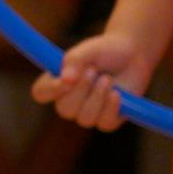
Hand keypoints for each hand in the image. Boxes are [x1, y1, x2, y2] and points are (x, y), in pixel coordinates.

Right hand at [33, 25, 161, 130]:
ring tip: (108, 79)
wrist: (132, 56)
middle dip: (81, 91)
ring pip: (85, 118)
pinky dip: (111, 107)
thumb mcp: (88, 50)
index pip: (41, 93)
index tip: (65, 80)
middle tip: (92, 71)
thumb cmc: (104, 51)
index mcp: (56, 82)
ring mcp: (88, 113)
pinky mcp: (107, 120)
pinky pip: (104, 123)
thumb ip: (74, 61)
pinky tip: (117, 93)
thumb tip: (66, 80)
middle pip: (65, 109)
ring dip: (98, 96)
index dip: (50, 90)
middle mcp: (69, 100)